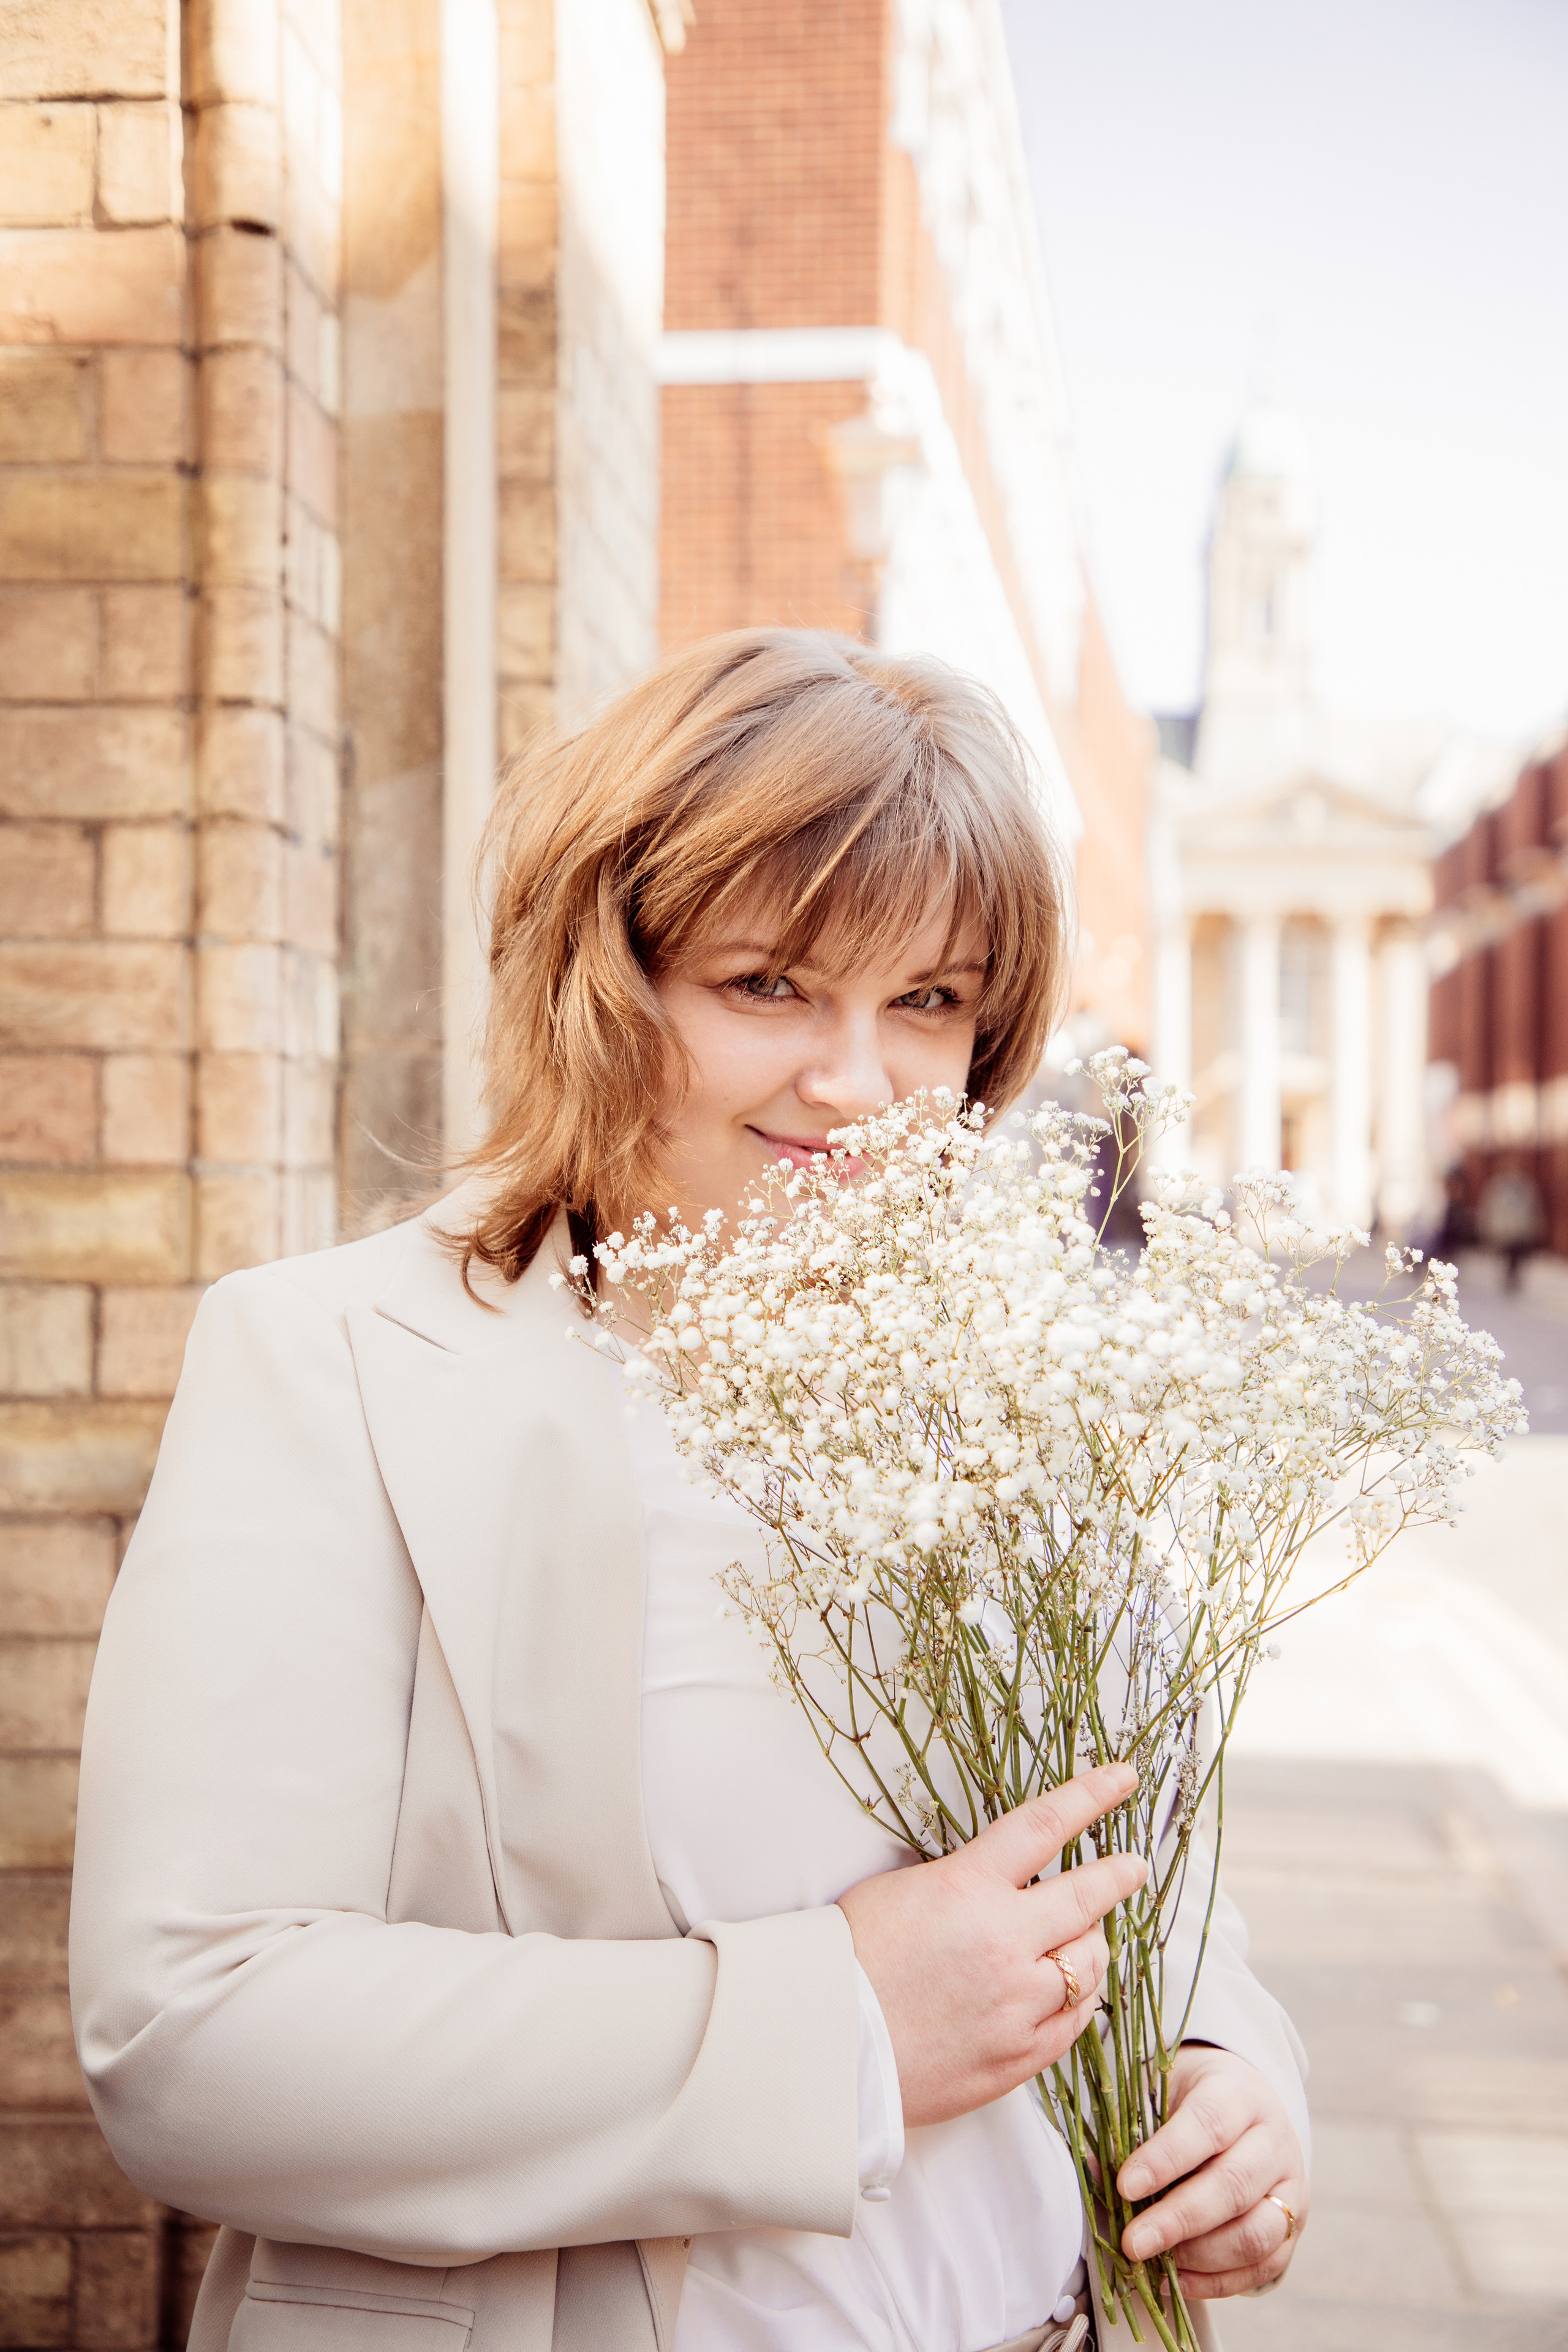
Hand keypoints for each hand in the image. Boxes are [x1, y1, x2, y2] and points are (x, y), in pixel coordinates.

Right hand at [837, 1763, 1147, 2128]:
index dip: (1091, 1795)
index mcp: (969, 1888)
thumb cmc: (850, 1962)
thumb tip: (996, 1877)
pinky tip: (1069, 1991)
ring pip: (1090, 1962)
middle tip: (1133, 1867)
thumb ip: (961, 1881)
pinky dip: (1076, 1999)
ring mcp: (1018, 2002)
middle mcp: (1005, 1941)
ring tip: (1084, 1938)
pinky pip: (1075, 2020)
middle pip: (1087, 1896)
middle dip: (1117, 1876)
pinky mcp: (1020, 2054)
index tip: (1123, 1778)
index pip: (1045, 1825)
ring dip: (1091, 1944)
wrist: (829, 2046)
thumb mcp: (900, 1892)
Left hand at [1117, 2045, 1307, 2298]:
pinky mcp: (1293, 2229)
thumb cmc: (1190, 2100)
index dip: (1165, 2159)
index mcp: (1239, 2093)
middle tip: (1132, 2242)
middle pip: (1234, 2186)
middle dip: (1178, 2220)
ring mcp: (1291, 2187)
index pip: (1207, 2125)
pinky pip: (1263, 2267)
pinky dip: (1218, 2282)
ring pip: (1256, 2234)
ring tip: (1155, 2262)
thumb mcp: (1161, 2093)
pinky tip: (1178, 2280)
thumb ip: (1133, 2131)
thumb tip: (1093, 2174)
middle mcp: (1274, 2140)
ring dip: (1200, 2257)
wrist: (1242, 2103)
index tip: (1125, 2185)